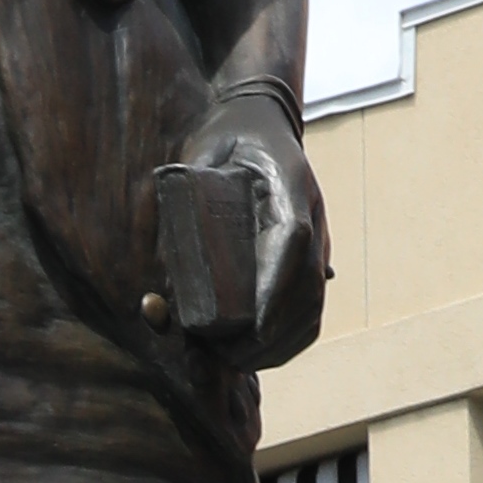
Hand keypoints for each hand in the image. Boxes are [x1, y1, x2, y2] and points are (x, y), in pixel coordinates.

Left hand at [204, 98, 329, 368]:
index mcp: (288, 183)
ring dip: (282, 343)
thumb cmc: (225, 138)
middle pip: (307, 287)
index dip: (275, 289)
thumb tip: (166, 260)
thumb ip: (187, 197)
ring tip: (241, 360)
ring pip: (313, 305)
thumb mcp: (203, 152)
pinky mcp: (310, 257)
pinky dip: (291, 337)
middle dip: (273, 333)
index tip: (254, 327)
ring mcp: (316, 238)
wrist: (262, 122)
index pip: (292, 241)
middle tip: (230, 356)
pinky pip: (310, 306)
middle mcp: (310, 215)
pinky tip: (265, 353)